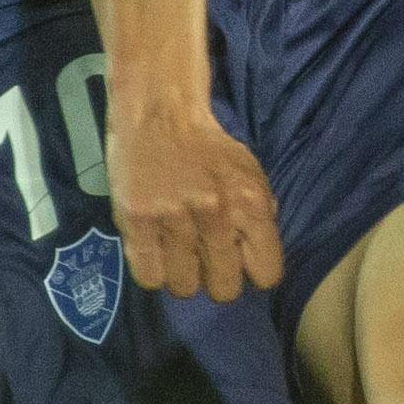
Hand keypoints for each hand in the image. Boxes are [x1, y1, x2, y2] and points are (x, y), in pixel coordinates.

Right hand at [108, 96, 282, 300]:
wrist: (161, 113)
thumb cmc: (209, 147)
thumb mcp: (250, 176)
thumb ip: (259, 217)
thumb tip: (258, 261)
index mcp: (251, 204)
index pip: (266, 275)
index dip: (252, 273)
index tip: (239, 262)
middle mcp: (216, 215)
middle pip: (224, 290)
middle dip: (216, 279)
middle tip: (205, 260)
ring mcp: (173, 219)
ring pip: (184, 287)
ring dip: (181, 275)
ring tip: (176, 252)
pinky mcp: (137, 221)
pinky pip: (149, 278)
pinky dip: (153, 272)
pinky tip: (155, 252)